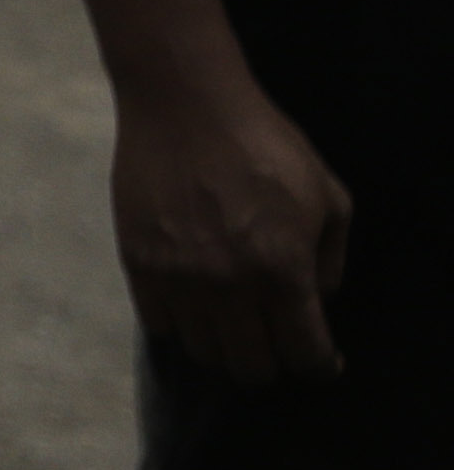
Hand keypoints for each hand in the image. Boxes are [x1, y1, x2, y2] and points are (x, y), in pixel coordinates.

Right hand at [111, 73, 348, 384]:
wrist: (184, 101)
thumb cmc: (264, 143)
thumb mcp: (328, 195)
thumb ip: (331, 259)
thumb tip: (314, 301)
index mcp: (283, 269)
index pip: (304, 354)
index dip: (318, 365)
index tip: (318, 359)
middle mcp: (229, 283)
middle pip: (251, 367)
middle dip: (270, 361)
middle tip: (272, 339)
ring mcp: (178, 275)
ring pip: (203, 351)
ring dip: (222, 344)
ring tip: (229, 320)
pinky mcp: (137, 260)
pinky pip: (159, 324)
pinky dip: (180, 323)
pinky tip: (192, 300)